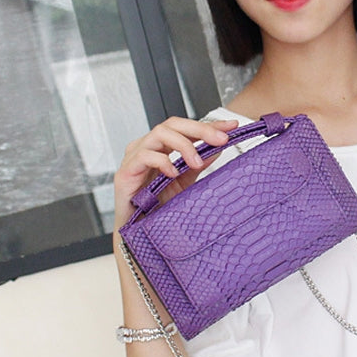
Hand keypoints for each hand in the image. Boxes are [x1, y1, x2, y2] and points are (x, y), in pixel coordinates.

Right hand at [113, 117, 237, 229]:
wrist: (138, 232)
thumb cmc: (156, 207)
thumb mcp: (185, 182)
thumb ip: (198, 164)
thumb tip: (218, 148)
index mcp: (161, 146)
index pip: (185, 127)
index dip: (208, 125)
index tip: (231, 126)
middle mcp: (147, 146)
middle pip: (173, 124)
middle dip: (200, 129)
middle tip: (220, 139)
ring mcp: (134, 156)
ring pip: (159, 133)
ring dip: (183, 145)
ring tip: (197, 163)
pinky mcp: (125, 171)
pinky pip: (144, 156)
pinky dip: (162, 161)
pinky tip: (173, 173)